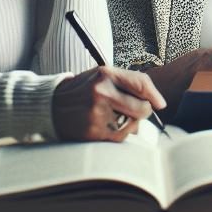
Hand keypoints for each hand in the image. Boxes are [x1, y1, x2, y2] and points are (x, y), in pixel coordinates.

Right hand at [52, 65, 166, 141]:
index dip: (155, 95)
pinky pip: (119, 137)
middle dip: (144, 111)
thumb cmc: (83, 89)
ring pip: (132, 125)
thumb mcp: (103, 75)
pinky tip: (110, 126)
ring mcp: (96, 114)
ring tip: (118, 118)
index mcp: (106, 74)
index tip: (161, 103)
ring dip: (131, 124)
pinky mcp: (91, 132)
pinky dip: (120, 133)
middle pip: (141, 107)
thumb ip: (129, 82)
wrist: (50, 105)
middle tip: (139, 111)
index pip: (141, 83)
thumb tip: (158, 102)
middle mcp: (102, 93)